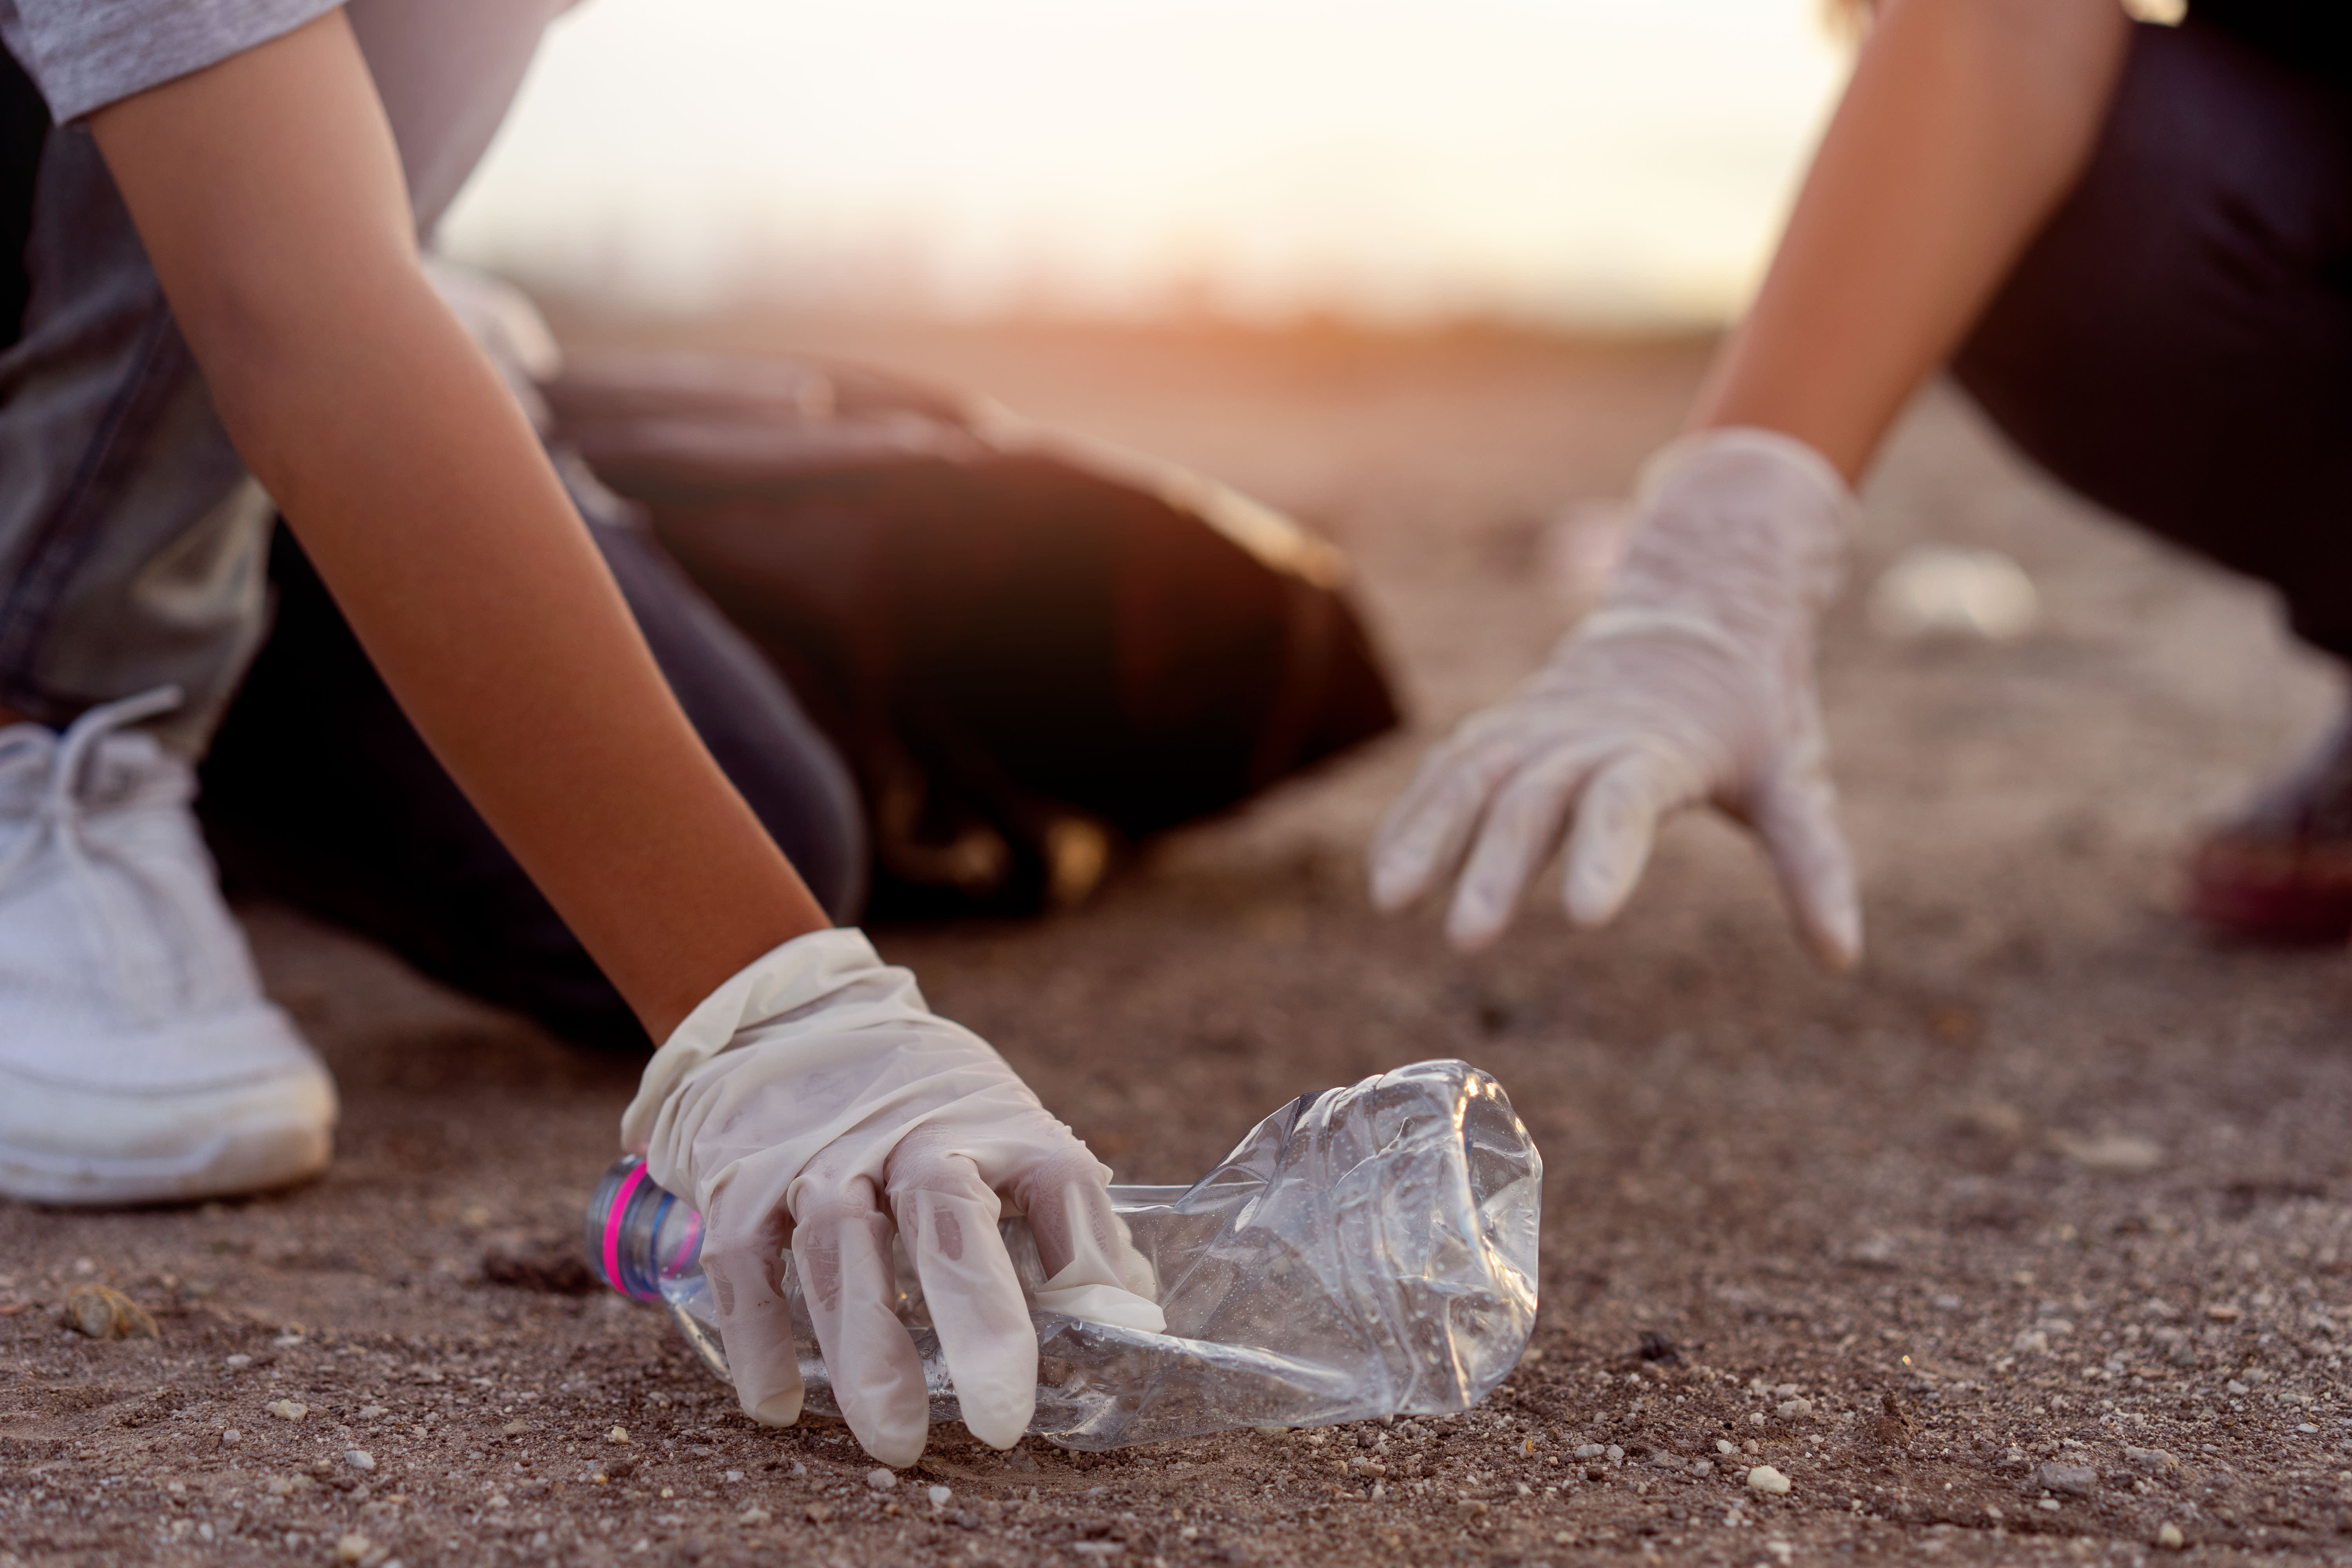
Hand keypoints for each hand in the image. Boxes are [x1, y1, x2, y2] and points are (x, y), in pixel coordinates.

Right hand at [623, 928, 1161, 1466]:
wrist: (792, 1018)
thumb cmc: (922, 1103)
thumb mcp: (1003, 1129)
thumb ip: (1059, 1217)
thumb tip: (1130, 1318)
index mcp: (991, 1118)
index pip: (1056, 1179)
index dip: (1087, 1261)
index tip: (1102, 1350)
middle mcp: (907, 1128)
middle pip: (944, 1211)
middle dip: (975, 1316)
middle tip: (1000, 1420)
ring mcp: (819, 1150)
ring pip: (839, 1242)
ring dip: (865, 1347)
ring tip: (895, 1439)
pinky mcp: (742, 1176)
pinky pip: (746, 1259)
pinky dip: (759, 1334)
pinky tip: (777, 1404)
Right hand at [1369, 428, 1862, 967]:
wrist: (1697, 609)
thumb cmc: (1751, 714)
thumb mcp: (1791, 780)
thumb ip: (1814, 866)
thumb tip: (1844, 958)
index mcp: (1660, 748)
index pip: (1625, 801)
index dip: (1605, 855)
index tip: (1586, 919)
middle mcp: (1587, 734)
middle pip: (1533, 799)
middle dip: (1496, 868)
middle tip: (1469, 940)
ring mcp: (1536, 728)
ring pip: (1472, 778)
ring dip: (1430, 837)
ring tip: (1393, 904)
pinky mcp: (1504, 730)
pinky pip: (1448, 770)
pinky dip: (1414, 817)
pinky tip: (1388, 877)